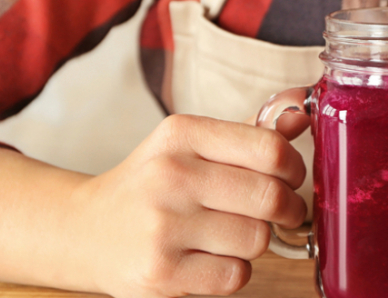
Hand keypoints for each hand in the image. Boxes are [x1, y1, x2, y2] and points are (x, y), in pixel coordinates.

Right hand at [70, 114, 308, 297]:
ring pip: (257, 239)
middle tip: (281, 213)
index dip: (294, 168)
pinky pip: (236, 276)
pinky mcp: (160, 273)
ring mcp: (162, 226)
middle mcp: (170, 175)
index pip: (270, 148)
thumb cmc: (154, 184)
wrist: (85, 231)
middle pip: (270, 197)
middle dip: (288, 209)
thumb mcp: (193, 144)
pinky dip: (235, 271)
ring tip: (232, 234)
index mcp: (182, 134)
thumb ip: (250, 131)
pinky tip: (212, 259)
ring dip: (257, 242)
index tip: (290, 178)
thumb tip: (301, 110)